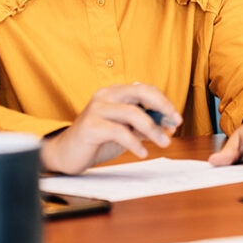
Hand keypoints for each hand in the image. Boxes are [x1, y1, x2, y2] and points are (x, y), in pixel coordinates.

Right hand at [40, 83, 182, 174]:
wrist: (65, 154)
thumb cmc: (96, 140)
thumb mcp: (125, 130)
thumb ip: (143, 126)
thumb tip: (168, 125)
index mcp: (115, 93)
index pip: (145, 89)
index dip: (163, 102)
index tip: (176, 118)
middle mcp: (105, 95)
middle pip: (141, 92)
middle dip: (162, 106)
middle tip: (175, 123)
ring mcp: (97, 109)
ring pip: (133, 113)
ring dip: (152, 129)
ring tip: (163, 142)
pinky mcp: (90, 126)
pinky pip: (119, 132)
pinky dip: (135, 143)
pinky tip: (142, 152)